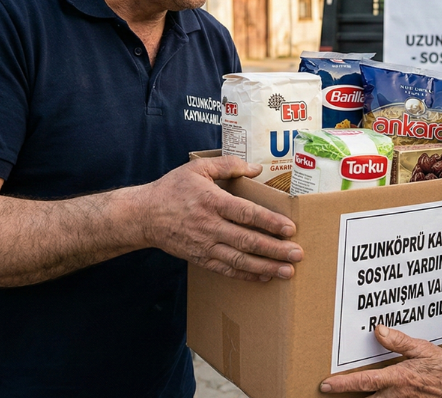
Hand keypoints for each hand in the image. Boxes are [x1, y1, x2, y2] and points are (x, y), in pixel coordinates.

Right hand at [140, 156, 303, 280]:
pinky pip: (227, 270)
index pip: (246, 214)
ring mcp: (205, 245)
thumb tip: (256, 168)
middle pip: (248, 241)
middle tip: (297, 254)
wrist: (144, 215)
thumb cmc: (172, 189)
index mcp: (212, 202)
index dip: (269, 222)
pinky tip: (264, 277)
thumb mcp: (198, 168)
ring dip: (266, 267)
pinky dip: (246, 275)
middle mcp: (210, 226)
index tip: (290, 229)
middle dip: (275, 249)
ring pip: (240, 260)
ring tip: (287, 271)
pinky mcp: (200, 258)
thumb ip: (228, 165)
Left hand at [320, 326, 441, 397]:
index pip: (363, 381)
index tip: (325, 384)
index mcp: (398, 378)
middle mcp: (397, 395)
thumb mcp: (424, 349)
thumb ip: (399, 341)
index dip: (342, 383)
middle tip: (331, 392)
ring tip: (351, 394)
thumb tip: (379, 330)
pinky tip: (377, 395)